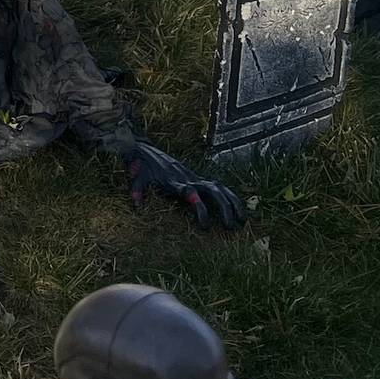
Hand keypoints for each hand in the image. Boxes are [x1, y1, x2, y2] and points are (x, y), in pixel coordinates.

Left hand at [123, 142, 246, 229]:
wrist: (146, 151)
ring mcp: (196, 178)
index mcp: (175, 182)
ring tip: (243, 222)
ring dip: (233, 203)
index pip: (191, 194)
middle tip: (230, 228)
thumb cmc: (142, 167)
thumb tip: (136, 208)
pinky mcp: (198, 179)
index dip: (200, 209)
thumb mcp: (138, 178)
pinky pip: (219, 187)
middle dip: (224, 208)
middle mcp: (189, 179)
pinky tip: (240, 210)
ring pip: (221, 188)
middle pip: (213, 191)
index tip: (205, 227)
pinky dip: (231, 197)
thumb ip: (137, 191)